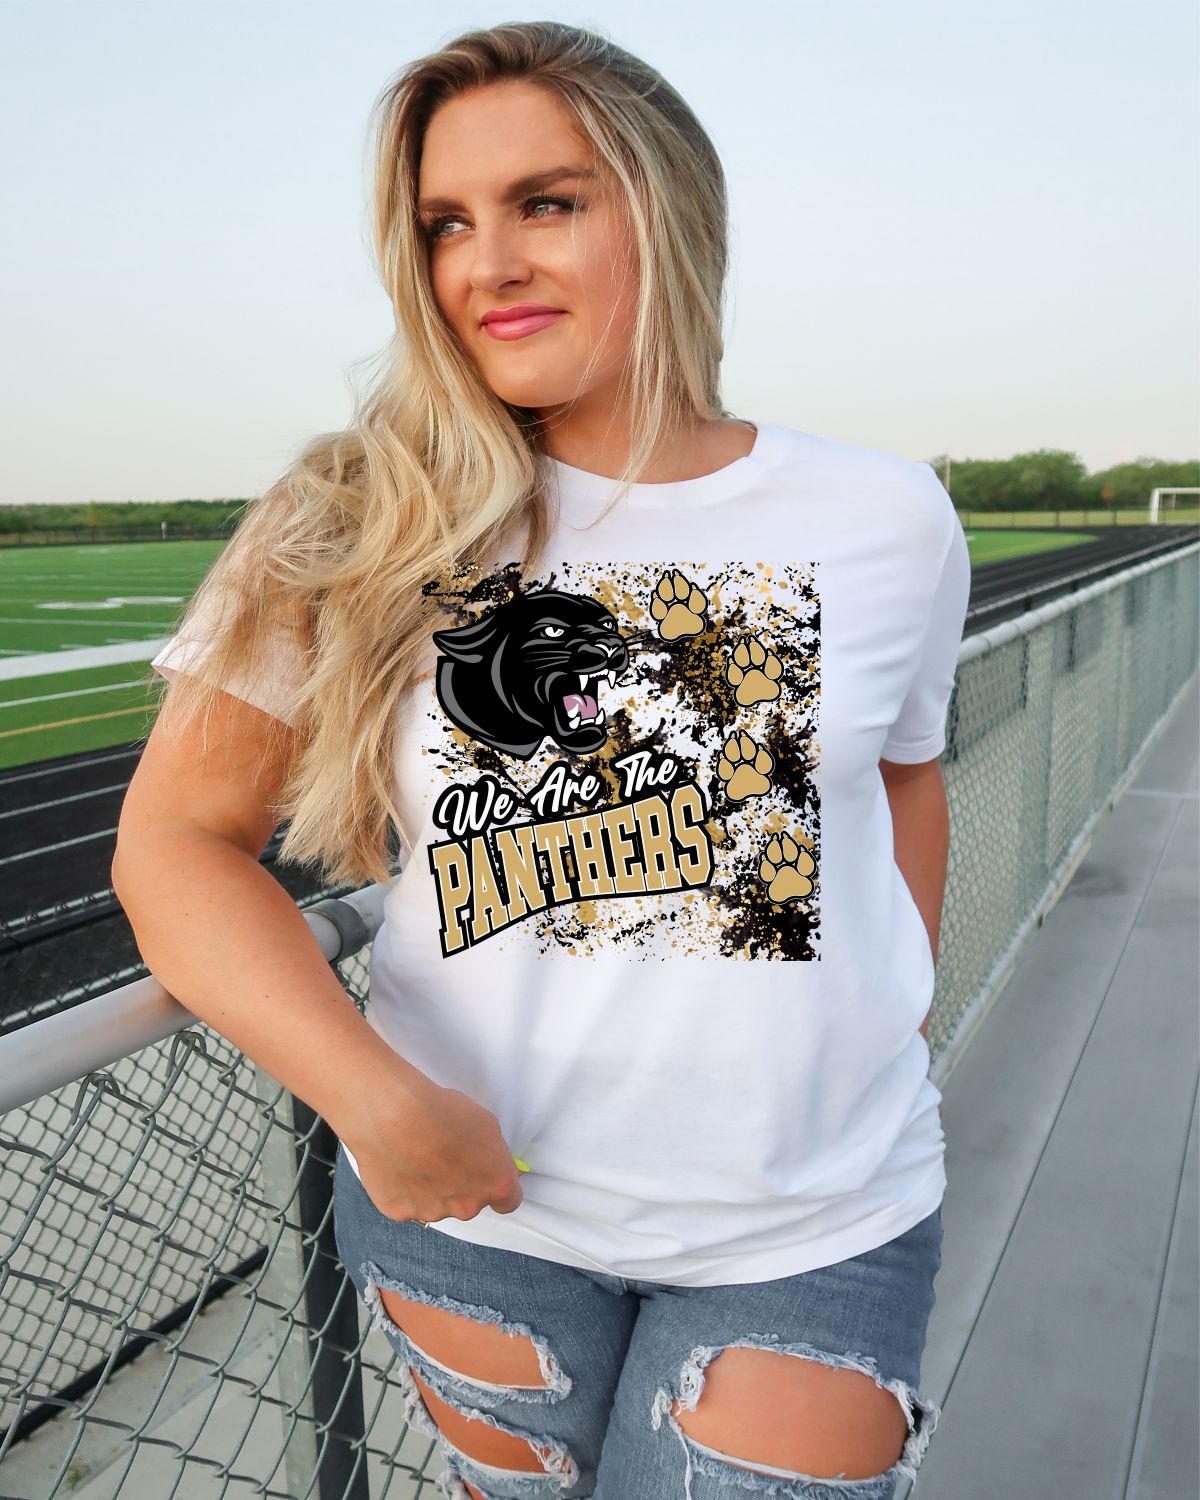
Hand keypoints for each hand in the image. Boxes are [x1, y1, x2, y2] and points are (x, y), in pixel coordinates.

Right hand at [341, 1072, 523, 1223]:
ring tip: (416, 1156)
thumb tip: (493, 1162)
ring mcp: (433, 1213)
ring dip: (431, 1188)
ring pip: (436, 1204)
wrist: (395, 1115)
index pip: (508, 1201)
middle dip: (461, 1184)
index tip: (488, 1175)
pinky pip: (406, 1203)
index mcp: (495, 1185)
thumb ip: (493, 1153)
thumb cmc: (442, 1112)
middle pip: (469, 1202)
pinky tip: (397, 1164)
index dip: (496, 1185)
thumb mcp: (486, 1123)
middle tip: (445, 1156)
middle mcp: (467, 1207)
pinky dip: (403, 1189)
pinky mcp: (400, 1212)